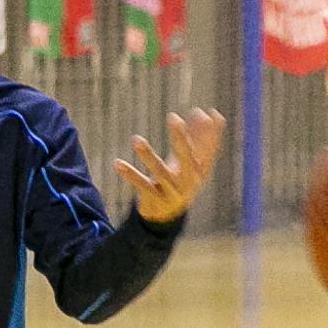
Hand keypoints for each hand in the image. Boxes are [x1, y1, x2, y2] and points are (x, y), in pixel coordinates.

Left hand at [116, 109, 227, 223]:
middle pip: (186, 158)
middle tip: (174, 118)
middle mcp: (189, 181)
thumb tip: (200, 112)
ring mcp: (171, 191)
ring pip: (159, 171)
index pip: (208, 150)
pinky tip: (117, 162)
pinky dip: (129, 174)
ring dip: (147, 155)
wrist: (167, 215)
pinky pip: (141, 184)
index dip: (210, 133)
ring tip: (136, 139)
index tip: (206, 112)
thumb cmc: (179, 180)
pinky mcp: (154, 198)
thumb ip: (195, 137)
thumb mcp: (187, 160)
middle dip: (180, 138)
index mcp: (200, 171)